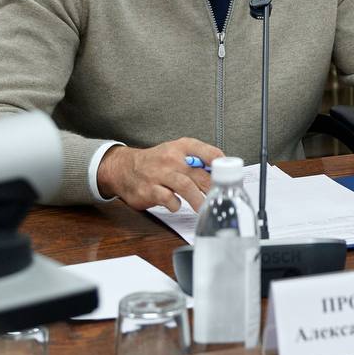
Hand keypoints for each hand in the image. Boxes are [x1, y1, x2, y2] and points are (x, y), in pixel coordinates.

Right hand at [96, 137, 223, 213]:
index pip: (207, 152)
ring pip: (185, 186)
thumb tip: (220, 172)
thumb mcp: (176, 151)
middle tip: (219, 197)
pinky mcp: (149, 190)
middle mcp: (171, 158)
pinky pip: (167, 199)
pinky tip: (177, 205)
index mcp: (182, 147)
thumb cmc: (157, 162)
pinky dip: (175, 204)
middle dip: (212, 187)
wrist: (124, 168)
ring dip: (197, 199)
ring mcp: (159, 174)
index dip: (221, 164)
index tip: (229, 174)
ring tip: (203, 207)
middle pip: (199, 174)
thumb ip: (197, 159)